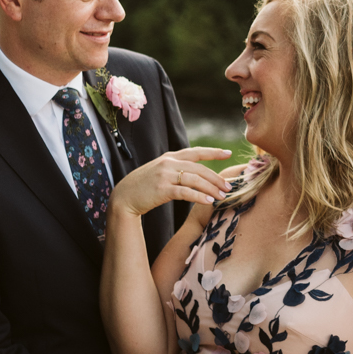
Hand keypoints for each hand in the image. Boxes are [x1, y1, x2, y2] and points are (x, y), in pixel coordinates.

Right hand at [111, 147, 234, 217]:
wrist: (123, 197)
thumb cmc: (144, 186)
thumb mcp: (160, 171)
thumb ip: (176, 168)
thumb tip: (197, 174)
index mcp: (169, 157)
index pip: (196, 152)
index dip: (213, 152)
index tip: (228, 153)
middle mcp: (168, 163)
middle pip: (199, 168)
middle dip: (216, 178)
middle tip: (229, 187)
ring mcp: (164, 175)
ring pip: (195, 180)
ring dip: (211, 188)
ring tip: (222, 196)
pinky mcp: (162, 189)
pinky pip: (185, 192)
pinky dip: (199, 196)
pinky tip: (208, 201)